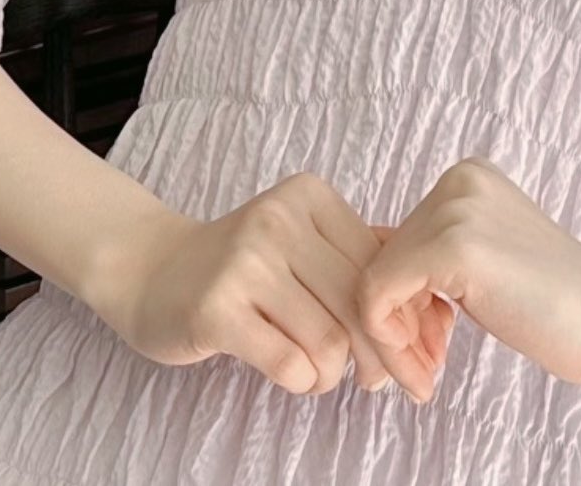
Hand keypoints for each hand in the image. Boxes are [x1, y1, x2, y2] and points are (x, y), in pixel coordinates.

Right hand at [70, 172, 427, 397]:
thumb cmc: (238, 268)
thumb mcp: (301, 243)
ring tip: (321, 373)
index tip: (416, 355)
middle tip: (383, 383)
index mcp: (308, 197)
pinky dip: (306, 381)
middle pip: (359, 305)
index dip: (404, 319)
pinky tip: (297, 376)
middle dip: (382, 355)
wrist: (148, 271)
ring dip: (335, 371)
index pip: (379, 268)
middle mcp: (278, 219)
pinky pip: (291, 363)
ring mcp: (245, 261)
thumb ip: (356, 260)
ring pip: (330, 339)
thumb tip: (432, 308)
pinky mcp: (217, 308)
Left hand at [355, 158, 580, 398]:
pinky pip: (378, 297)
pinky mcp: (452, 244)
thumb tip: (362, 268)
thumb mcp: (483, 265)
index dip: (400, 303)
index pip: (392, 240)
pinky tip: (427, 373)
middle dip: (396, 325)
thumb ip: (432, 258)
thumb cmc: (556, 305)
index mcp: (465, 179)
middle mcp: (456, 181)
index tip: (426, 348)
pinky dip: (392, 344)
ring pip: (373, 281)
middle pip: (378, 259)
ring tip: (427, 376)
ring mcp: (455, 208)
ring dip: (393, 341)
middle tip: (425, 370)